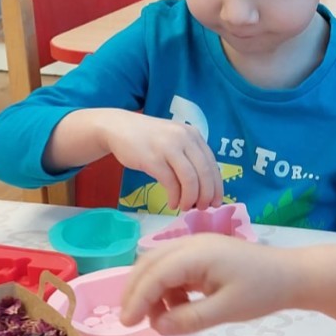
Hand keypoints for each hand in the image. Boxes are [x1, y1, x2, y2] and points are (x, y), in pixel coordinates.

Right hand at [103, 114, 222, 211]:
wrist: (118, 127)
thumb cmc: (148, 138)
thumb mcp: (174, 141)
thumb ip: (189, 157)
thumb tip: (204, 188)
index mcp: (193, 135)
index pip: (212, 164)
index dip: (217, 186)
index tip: (216, 202)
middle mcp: (184, 138)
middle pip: (204, 173)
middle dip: (206, 195)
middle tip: (202, 208)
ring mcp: (168, 147)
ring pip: (190, 179)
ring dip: (191, 198)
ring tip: (185, 207)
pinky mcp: (152, 159)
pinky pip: (170, 183)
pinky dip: (175, 197)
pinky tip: (172, 204)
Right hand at [121, 236, 300, 334]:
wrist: (292, 275)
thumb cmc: (263, 291)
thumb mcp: (227, 310)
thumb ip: (191, 318)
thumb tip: (158, 327)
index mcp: (196, 253)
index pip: (155, 274)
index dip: (138, 299)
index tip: (127, 324)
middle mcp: (191, 244)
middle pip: (149, 263)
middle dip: (136, 292)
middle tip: (130, 321)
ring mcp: (196, 247)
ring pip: (159, 265)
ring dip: (151, 291)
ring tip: (159, 320)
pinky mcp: (202, 256)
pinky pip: (173, 269)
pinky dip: (167, 288)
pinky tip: (178, 308)